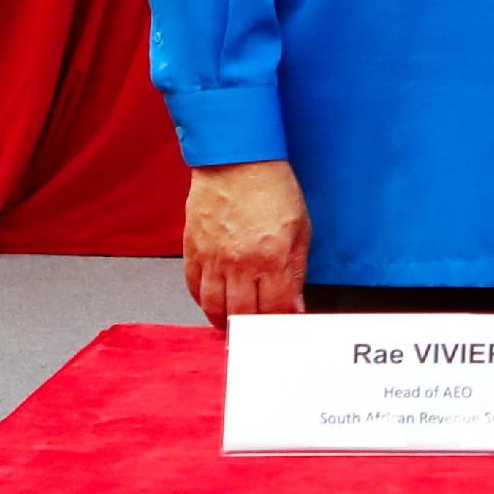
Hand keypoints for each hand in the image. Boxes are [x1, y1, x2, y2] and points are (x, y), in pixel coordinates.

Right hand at [185, 160, 310, 327]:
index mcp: (271, 258)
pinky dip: (202, 300)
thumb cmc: (272, 188)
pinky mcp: (193, 249)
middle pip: (243, 315)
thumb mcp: (300, 230)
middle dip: (252, 330)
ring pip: (214, 307)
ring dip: (224, 321)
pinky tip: (213, 302)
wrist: (237, 160)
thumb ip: (296, 272)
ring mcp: (213, 258)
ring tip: (233, 325)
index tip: (282, 329)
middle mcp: (240, 262)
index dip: (279, 325)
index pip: (274, 310)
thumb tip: (294, 305)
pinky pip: (193, 286)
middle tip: (257, 334)